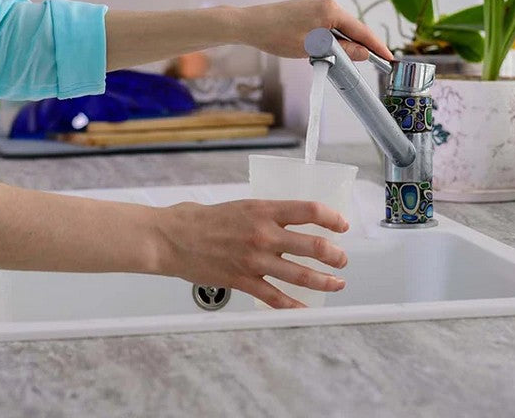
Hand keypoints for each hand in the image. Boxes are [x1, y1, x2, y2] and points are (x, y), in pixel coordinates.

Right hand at [152, 199, 348, 307]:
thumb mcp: (242, 205)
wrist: (172, 238)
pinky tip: (305, 308)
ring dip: (324, 281)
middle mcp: (263, 235)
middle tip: (342, 259)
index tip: (342, 224)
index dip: (332, 218)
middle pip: (313, 246)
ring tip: (336, 283)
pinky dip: (293, 305)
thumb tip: (293, 220)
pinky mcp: (243, 281)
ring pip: (300, 275)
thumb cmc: (202, 219)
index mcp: (264, 210)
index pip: (309, 211)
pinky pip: (275, 298)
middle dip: (335, 255)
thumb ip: (268, 214)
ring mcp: (254, 260)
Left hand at [234, 0, 392, 61]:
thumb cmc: (277, 35)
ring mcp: (318, 3)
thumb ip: (341, 51)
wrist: (251, 24)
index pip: (361, 30)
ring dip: (347, 43)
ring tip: (354, 60)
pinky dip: (335, 37)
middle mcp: (327, 2)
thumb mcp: (312, 49)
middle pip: (353, 27)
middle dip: (363, 45)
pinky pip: (330, 24)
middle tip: (376, 62)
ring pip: (341, 26)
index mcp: (330, 9)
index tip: (388, 58)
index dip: (376, 46)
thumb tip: (363, 53)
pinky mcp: (310, 7)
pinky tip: (335, 49)